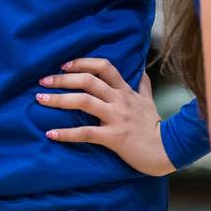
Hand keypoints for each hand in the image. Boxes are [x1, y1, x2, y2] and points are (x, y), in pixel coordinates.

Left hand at [37, 58, 173, 176]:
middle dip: (63, 79)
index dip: (82, 62)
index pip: (104, 67)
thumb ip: (142, 84)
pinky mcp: (113, 137)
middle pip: (88, 80)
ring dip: (59, 100)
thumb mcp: (149, 101)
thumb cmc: (155, 126)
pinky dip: (66, 133)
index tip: (64, 65)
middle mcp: (119, 99)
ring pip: (84, 101)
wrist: (169, 149)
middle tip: (44, 80)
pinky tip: (51, 134)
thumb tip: (141, 69)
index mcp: (125, 90)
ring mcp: (116, 117)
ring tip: (40, 99)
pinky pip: (86, 133)